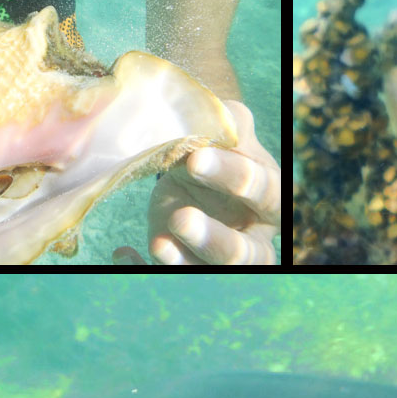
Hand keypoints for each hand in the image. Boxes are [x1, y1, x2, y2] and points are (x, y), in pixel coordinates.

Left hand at [147, 100, 279, 263]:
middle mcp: (253, 239)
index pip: (265, 193)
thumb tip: (219, 118)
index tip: (195, 158)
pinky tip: (125, 254)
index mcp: (271, 200)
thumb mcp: (227, 137)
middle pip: (246, 253)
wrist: (194, 171)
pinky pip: (169, 278)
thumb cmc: (220, 153)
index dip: (235, 179)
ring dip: (184, 261)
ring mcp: (219, 260)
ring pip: (211, 274)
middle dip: (214, 238)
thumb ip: (229, 125)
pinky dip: (147, 269)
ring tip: (158, 244)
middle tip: (181, 218)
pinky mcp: (188, 267)